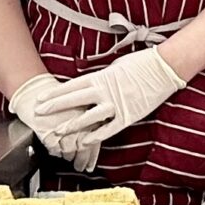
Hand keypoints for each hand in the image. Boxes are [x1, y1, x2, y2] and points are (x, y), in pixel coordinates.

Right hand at [6, 72, 101, 167]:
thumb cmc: (53, 95)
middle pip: (84, 145)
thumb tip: (90, 138)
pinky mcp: (45, 128)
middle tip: (81, 167)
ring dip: (69, 157)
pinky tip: (57, 153)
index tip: (91, 163)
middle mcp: (77, 117)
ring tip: (69, 161)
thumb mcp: (76, 103)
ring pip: (70, 148)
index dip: (93, 153)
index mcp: (87, 109)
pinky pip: (54, 146)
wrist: (32, 89)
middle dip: (82, 159)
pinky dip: (56, 152)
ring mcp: (61, 123)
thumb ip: (85, 118)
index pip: (95, 136)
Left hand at [48, 47, 186, 146]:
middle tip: (39, 114)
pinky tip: (84, 141)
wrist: (165, 67)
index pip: (72, 86)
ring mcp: (117, 104)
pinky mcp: (129, 115)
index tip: (40, 99)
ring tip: (58, 132)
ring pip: (89, 118)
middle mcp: (106, 91)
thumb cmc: (142, 63)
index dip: (55, 94)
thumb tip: (91, 83)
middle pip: (75, 100)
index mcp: (102, 77)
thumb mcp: (117, 66)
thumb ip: (102, 77)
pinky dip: (96, 136)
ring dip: (72, 125)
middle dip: (55, 108)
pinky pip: (109, 128)